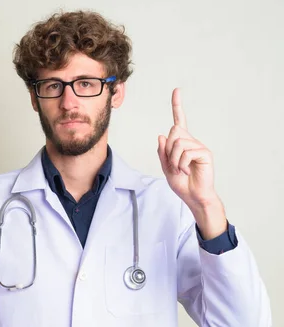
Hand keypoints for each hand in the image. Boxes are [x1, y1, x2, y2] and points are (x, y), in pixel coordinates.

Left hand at [158, 88, 225, 238]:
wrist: (193, 196)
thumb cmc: (181, 182)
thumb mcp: (166, 167)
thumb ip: (162, 152)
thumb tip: (161, 135)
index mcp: (181, 143)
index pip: (179, 121)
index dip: (177, 106)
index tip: (176, 90)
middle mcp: (191, 141)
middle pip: (174, 132)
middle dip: (168, 149)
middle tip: (173, 165)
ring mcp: (199, 146)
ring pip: (178, 143)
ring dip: (174, 159)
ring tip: (181, 169)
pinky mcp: (205, 153)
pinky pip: (186, 152)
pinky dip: (182, 164)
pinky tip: (188, 171)